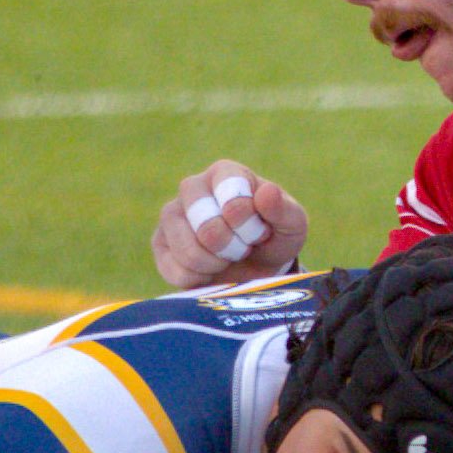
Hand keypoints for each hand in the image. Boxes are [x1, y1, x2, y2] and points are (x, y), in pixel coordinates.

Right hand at [150, 158, 308, 288]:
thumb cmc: (273, 237)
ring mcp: (171, 215)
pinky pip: (175, 270)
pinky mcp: (160, 244)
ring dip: (216, 264)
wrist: (255, 267)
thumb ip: (284, 209)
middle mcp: (192, 187)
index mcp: (225, 173)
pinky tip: (210, 270)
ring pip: (188, 250)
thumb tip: (267, 192)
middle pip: (207, 227)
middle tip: (244, 247)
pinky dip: (199, 278)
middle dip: (233, 247)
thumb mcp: (292, 225)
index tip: (260, 232)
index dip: (249, 224)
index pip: (231, 197)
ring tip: (227, 258)